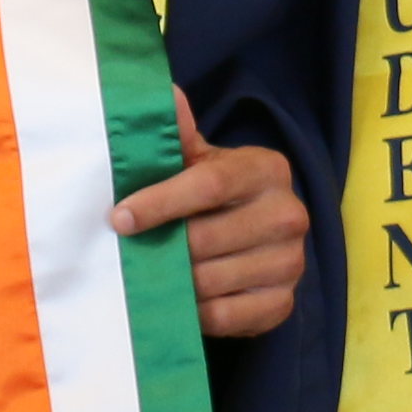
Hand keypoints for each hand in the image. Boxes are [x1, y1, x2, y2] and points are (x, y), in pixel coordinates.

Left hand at [114, 90, 305, 341]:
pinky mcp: (283, 303)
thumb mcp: (199, 161)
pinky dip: (194, 312)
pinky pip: (224, 316)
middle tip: (131, 252)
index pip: (208, 185)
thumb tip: (165, 95)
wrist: (254, 239)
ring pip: (211, 280)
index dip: (159, 203)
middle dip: (161, 248)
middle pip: (206, 238)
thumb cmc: (215, 194)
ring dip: (174, 283)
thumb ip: (180, 134)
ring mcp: (291, 262)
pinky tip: (181, 300)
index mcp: (267, 170)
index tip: (120, 218)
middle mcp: (289, 214)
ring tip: (152, 276)